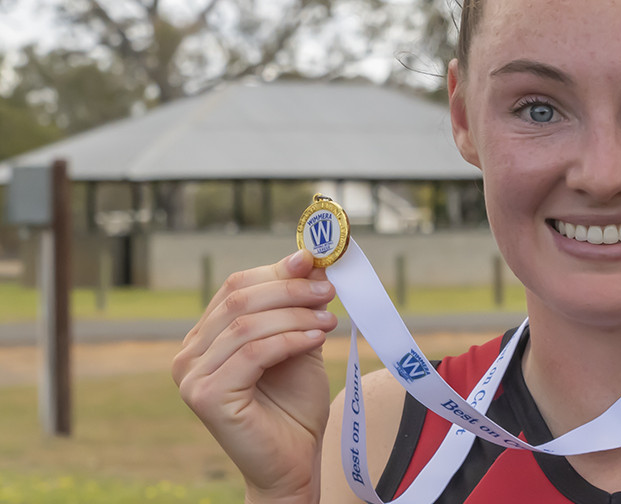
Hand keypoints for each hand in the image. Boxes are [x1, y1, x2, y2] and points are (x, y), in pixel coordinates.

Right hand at [172, 249, 337, 502]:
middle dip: (290, 289)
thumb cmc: (293, 406)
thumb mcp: (298, 342)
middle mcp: (189, 354)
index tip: (315, 261)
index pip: (236, 286)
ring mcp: (191, 376)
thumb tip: (311, 259)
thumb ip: (297, 306)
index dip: (276, 270)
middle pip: (239, 298)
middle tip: (329, 290)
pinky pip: (253, 353)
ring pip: (248, 324)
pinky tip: (317, 338)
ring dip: (295, 314)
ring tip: (330, 319)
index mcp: (206, 336)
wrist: (293, 462)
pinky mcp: (205, 397)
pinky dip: (290, 339)